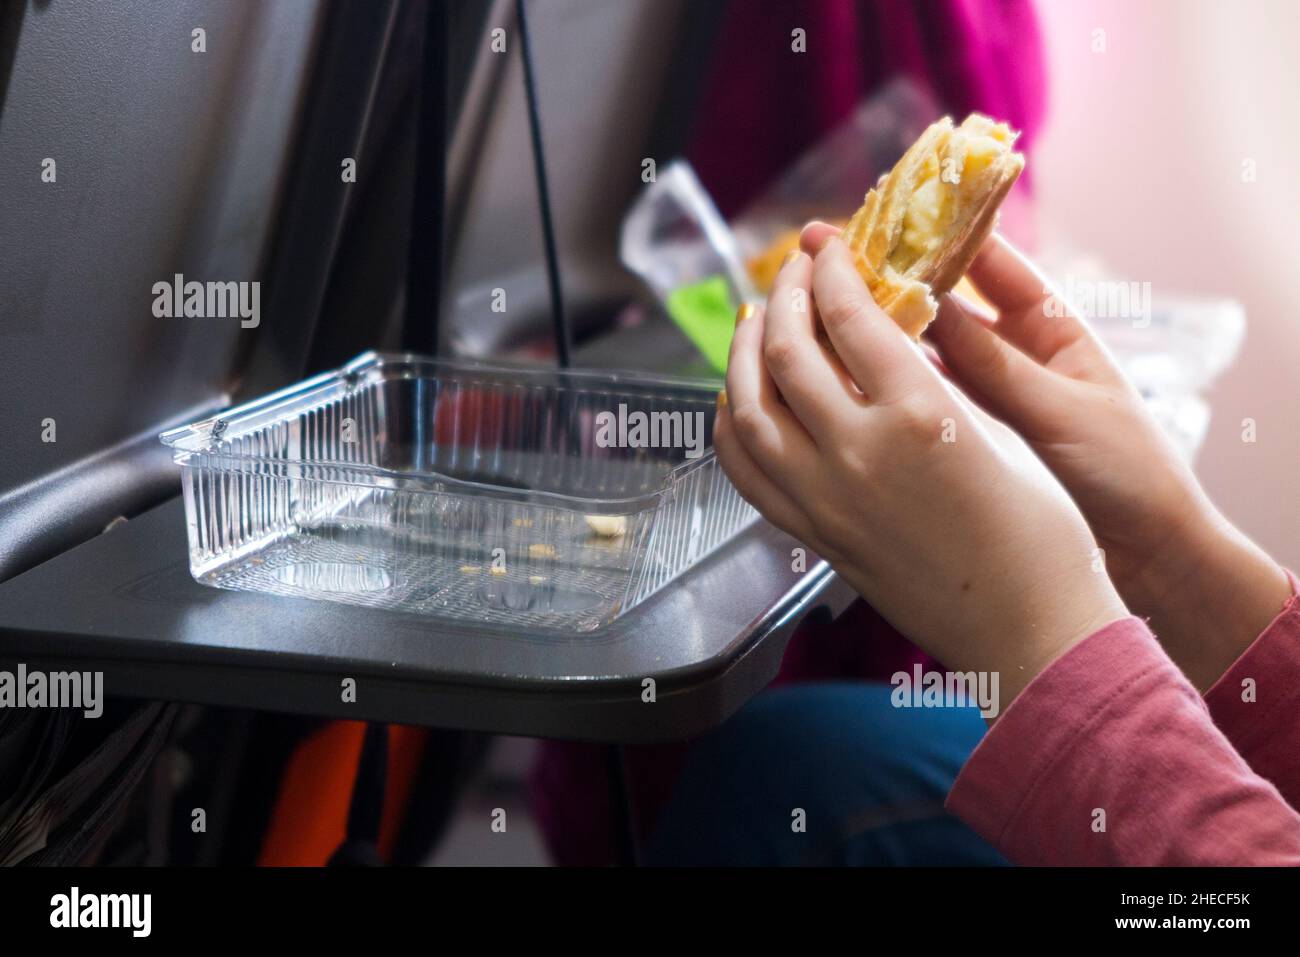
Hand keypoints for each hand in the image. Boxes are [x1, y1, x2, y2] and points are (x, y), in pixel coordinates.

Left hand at [714, 233, 1128, 706]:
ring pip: (750, 408)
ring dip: (744, 355)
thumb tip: (886, 339)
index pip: (848, 314)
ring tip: (756, 323)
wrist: (1031, 628)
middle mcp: (859, 452)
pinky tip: (736, 402)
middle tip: (791, 271)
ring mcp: (826, 499)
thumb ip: (931, 382)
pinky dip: (731, 425)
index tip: (830, 249)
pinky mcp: (814, 536)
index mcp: (920, 412)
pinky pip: (746, 472)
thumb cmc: (1042, 533)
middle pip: (788, 351)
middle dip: (784, 296)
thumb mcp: (997, 431)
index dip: (831, 269)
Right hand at [838, 224, 1290, 690]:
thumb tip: (930, 308)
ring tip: (820, 306)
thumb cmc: (1127, 474)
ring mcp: (985, 394)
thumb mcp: (1059, 413)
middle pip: (943, 299)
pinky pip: (917, 398)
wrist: (1148, 555)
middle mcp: (1013, 352)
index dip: (936, 233)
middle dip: (889, 275)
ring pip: (922, 348)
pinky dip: (881, 383)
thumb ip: (994, 366)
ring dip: (877, 328)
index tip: (884, 214)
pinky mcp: (966, 436)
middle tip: (828, 256)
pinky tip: (840, 373)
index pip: (988, 261)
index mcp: (1052, 328)